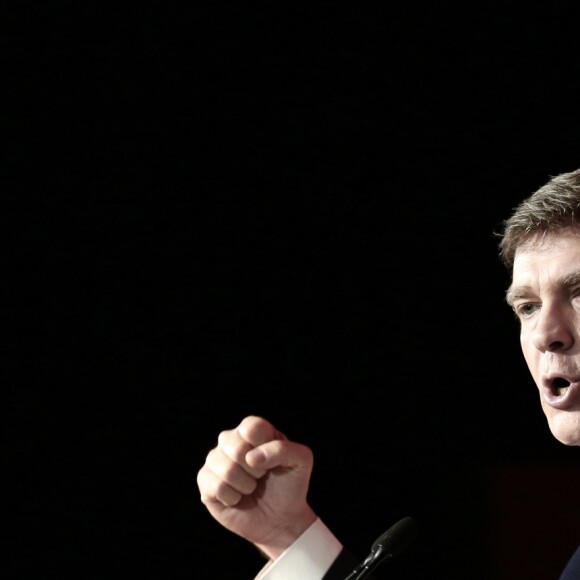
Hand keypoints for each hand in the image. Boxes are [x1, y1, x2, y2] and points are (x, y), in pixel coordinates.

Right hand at [197, 415, 316, 558]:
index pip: (250, 427)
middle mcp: (230, 440)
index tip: (273, 461)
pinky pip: (215, 486)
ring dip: (245, 485)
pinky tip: (237, 498)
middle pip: (235, 447)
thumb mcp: (301, 461)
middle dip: (255, 470)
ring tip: (250, 488)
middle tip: (261, 476)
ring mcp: (215, 460)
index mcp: (253, 430)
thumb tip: (251, 457)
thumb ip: (282, 449)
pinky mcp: (205, 482)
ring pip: (226, 469)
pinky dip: (232, 498)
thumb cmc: (290, 484)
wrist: (281, 518)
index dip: (264, 447)